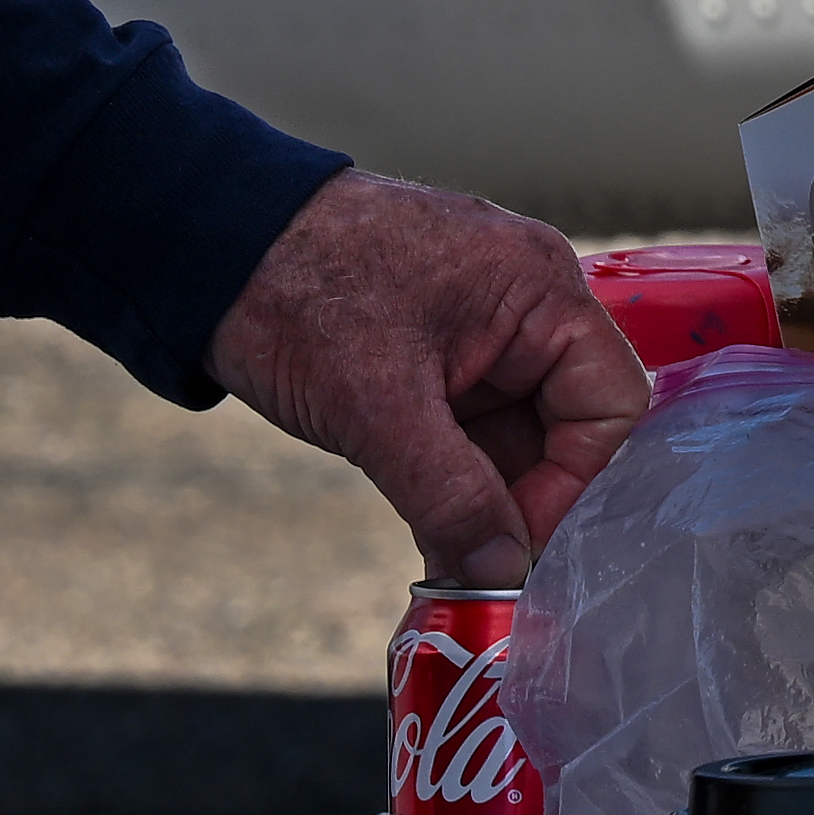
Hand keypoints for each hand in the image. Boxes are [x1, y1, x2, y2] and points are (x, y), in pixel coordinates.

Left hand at [211, 168, 648, 582]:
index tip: (514, 547)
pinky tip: (427, 520)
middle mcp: (525, 302)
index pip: (609, 403)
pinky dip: (453, 476)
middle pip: (566, 423)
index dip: (573, 484)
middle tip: (479, 569)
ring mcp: (480, 325)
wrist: (204, 243)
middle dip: (525, 499)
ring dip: (483, 495)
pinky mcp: (437, 348)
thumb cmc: (297, 294)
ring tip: (446, 557)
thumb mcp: (376, 406)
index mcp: (538, 288)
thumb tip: (503, 571)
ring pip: (514, 433)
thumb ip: (450, 494)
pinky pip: (472, 425)